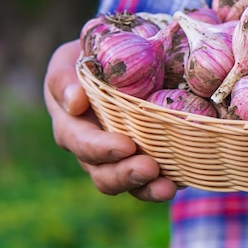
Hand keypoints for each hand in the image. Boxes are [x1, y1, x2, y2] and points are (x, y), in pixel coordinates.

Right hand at [43, 40, 177, 201]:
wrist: (119, 63)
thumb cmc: (90, 58)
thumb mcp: (71, 59)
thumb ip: (65, 78)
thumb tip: (75, 103)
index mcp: (71, 126)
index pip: (81, 142)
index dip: (101, 148)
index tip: (126, 145)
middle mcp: (93, 150)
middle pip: (103, 174)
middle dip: (126, 175)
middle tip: (150, 168)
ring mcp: (119, 160)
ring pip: (128, 184)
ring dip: (147, 188)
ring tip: (168, 187)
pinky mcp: (145, 159)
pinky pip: (153, 180)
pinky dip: (167, 182)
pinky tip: (183, 181)